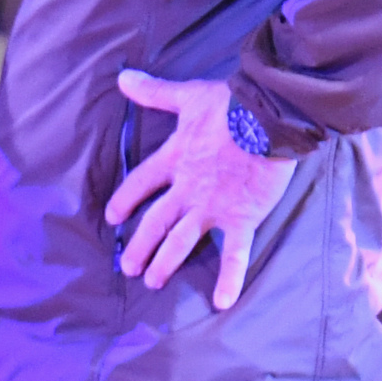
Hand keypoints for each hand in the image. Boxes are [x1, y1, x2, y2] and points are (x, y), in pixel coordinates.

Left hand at [104, 73, 293, 304]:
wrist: (268, 117)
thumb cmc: (229, 105)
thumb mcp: (186, 96)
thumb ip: (153, 92)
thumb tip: (122, 77)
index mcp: (174, 160)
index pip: (140, 183)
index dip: (125, 200)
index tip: (113, 217)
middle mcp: (187, 189)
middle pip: (155, 222)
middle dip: (139, 245)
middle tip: (127, 267)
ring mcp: (212, 207)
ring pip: (181, 242)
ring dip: (164, 263)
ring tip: (152, 281)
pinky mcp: (241, 219)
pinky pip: (233, 256)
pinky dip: (228, 280)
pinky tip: (221, 303)